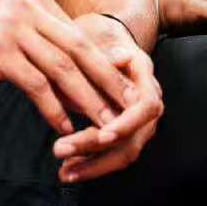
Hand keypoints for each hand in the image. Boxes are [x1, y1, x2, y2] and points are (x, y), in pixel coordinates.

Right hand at [0, 0, 136, 141]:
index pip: (80, 36)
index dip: (104, 66)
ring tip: (104, 125)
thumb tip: (83, 83)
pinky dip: (54, 110)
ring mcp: (13, 27)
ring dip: (87, 101)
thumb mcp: (10, 36)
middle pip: (79, 49)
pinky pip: (37, 85)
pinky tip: (64, 129)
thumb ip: (44, 49)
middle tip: (128, 110)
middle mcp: (28, 6)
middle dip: (107, 82)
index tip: (124, 91)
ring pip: (63, 69)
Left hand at [51, 14, 163, 183]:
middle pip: (133, 137)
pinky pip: (112, 153)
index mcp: (143, 74)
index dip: (127, 123)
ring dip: (93, 164)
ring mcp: (136, 119)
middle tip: (60, 150)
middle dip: (97, 149)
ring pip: (124, 152)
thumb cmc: (95, 34)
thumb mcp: (96, 34)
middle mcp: (146, 100)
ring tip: (63, 171)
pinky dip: (91, 162)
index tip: (103, 134)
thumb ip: (103, 50)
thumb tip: (115, 60)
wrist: (100, 36)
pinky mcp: (122, 130)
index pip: (146, 107)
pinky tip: (68, 169)